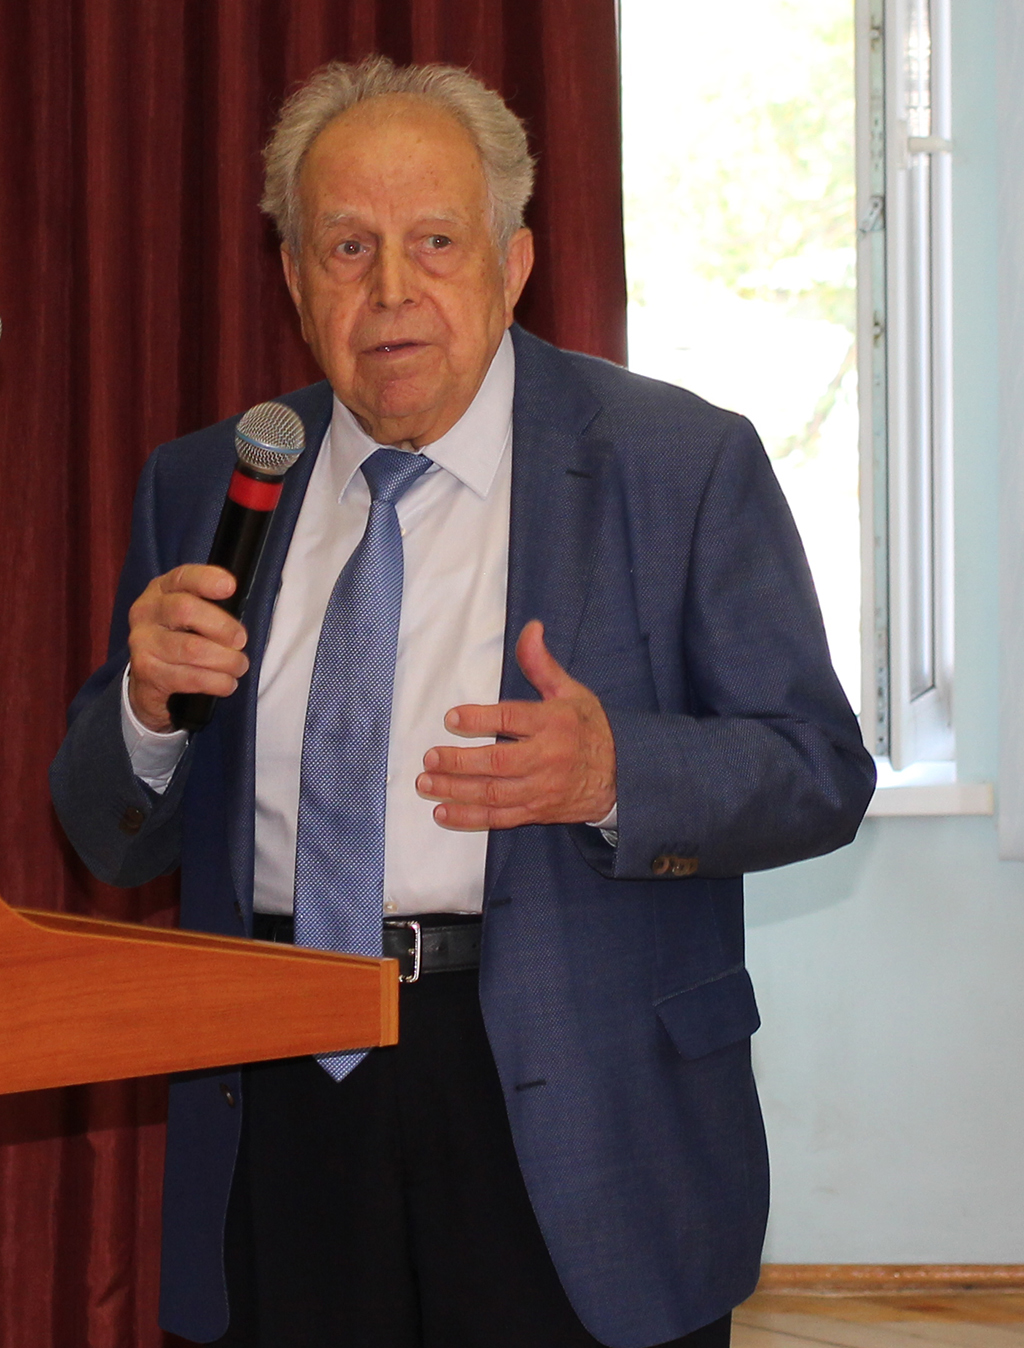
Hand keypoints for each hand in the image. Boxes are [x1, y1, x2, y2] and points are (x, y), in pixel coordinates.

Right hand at [127, 565, 247, 731]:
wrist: (150, 681)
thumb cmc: (182, 639)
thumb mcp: (192, 615)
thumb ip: (211, 605)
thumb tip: (240, 606)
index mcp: (160, 590)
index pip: (182, 577)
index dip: (206, 579)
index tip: (230, 587)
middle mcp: (146, 613)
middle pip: (185, 610)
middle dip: (222, 627)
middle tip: (241, 641)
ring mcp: (142, 643)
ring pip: (192, 648)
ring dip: (226, 660)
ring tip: (239, 666)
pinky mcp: (147, 673)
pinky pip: (190, 678)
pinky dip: (217, 682)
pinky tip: (227, 683)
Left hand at [416, 620, 615, 830]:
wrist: (621, 776)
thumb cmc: (589, 729)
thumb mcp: (571, 692)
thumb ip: (542, 664)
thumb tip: (531, 629)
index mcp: (554, 723)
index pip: (512, 719)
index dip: (480, 718)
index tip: (452, 717)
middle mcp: (547, 758)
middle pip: (497, 762)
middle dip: (459, 761)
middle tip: (430, 758)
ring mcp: (541, 789)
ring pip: (493, 793)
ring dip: (456, 790)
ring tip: (426, 783)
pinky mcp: (537, 811)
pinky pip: (499, 818)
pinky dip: (470, 818)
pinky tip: (443, 812)